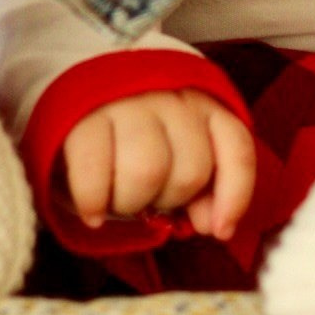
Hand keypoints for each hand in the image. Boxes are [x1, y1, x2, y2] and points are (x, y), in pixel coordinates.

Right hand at [59, 89, 255, 238]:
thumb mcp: (178, 153)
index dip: (235, 196)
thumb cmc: (136, 133)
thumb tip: (213, 225)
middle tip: (146, 198)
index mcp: (205, 105)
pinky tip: (93, 213)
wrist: (79, 83)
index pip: (236, 150)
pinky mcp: (83, 115)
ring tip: (118, 200)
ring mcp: (127, 102)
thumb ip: (202, 187)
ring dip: (132, 202)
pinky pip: (95, 170)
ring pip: (147, 172)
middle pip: (190, 171)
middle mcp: (171, 97)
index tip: (220, 231)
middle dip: (169, 200)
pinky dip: (94, 202)